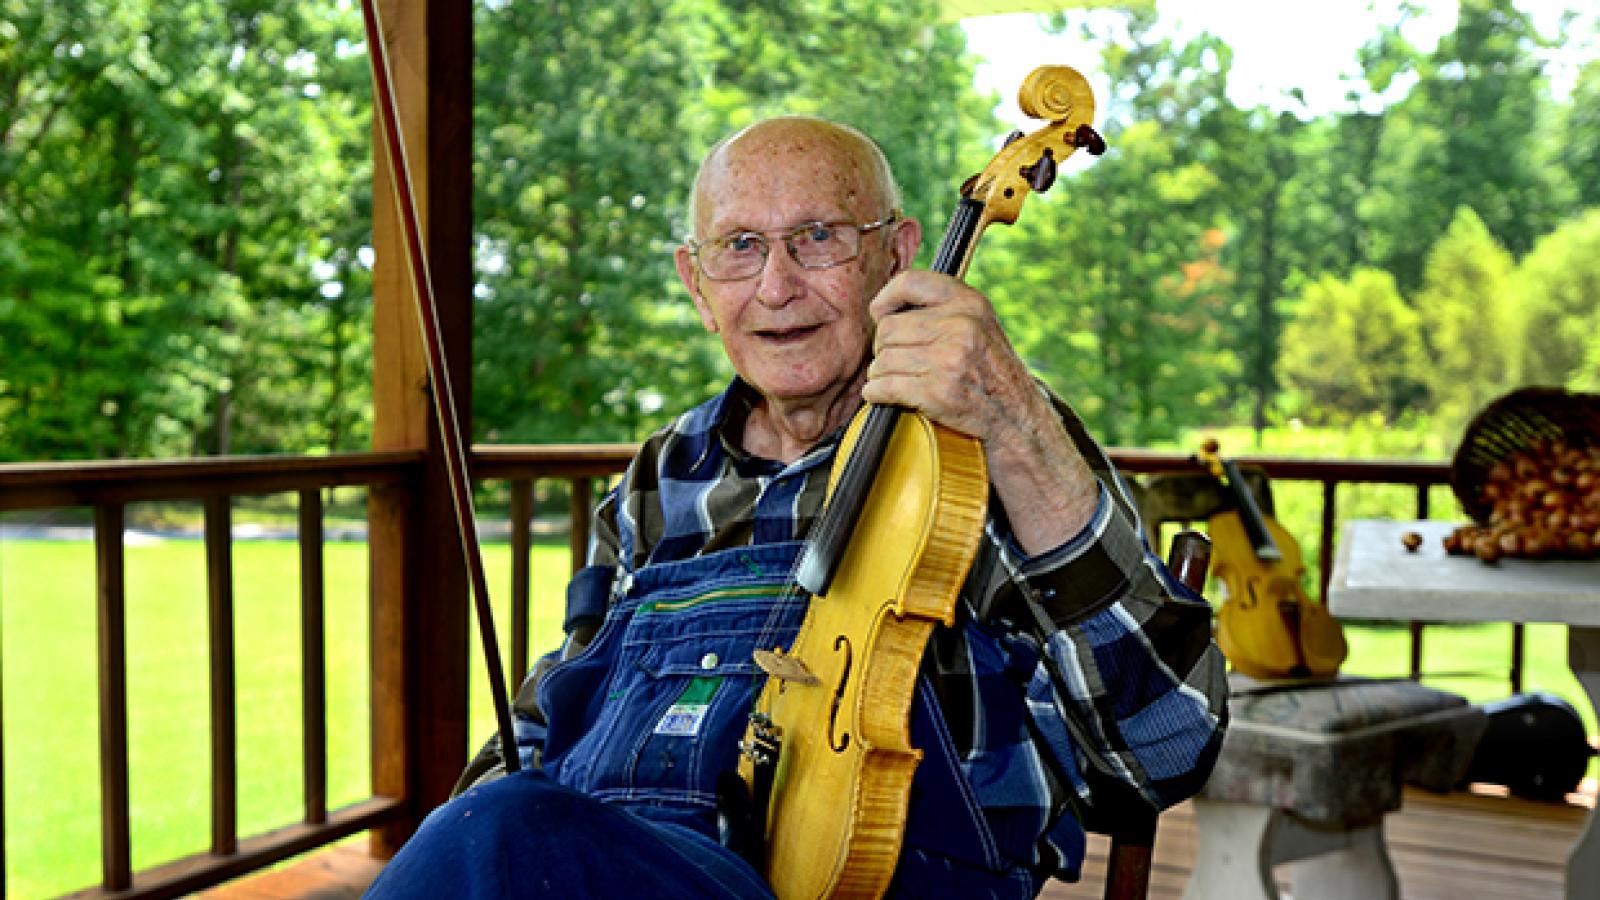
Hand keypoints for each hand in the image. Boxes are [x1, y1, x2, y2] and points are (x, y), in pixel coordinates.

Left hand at [863, 271, 1099, 553]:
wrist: (1017, 420)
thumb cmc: (990, 373)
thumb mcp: (980, 326)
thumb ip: (942, 310)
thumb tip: (880, 309)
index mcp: (971, 302)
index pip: (909, 282)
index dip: (886, 299)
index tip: (881, 315)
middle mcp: (962, 326)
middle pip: (888, 329)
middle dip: (885, 349)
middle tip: (899, 362)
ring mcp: (950, 359)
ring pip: (882, 360)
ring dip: (881, 375)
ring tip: (897, 381)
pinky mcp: (938, 392)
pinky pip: (883, 387)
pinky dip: (876, 394)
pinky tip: (885, 396)